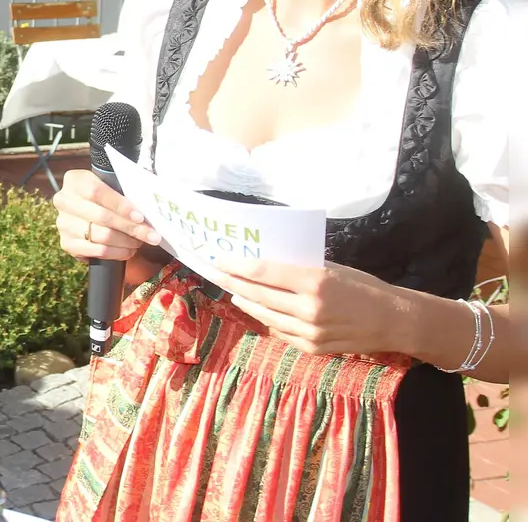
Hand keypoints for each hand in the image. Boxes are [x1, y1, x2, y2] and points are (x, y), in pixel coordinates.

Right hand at [52, 168, 160, 261]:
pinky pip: (96, 251)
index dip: (120, 205)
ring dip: (125, 242)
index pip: (97, 192)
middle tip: (150, 235)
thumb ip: (124, 193)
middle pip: (101, 217)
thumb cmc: (105, 197)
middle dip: (130, 228)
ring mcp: (63, 223)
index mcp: (74, 181)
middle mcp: (64, 201)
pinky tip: (127, 250)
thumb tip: (149, 211)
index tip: (140, 217)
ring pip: (100, 236)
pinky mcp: (66, 243)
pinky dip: (116, 253)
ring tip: (139, 242)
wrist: (87, 210)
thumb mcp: (110, 186)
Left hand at [205, 258, 400, 355]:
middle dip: (232, 283)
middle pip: (258, 295)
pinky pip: (281, 332)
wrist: (394, 321)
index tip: (219, 260)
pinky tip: (260, 311)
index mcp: (315, 281)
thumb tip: (265, 263)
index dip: (237, 266)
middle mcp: (309, 308)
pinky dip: (268, 320)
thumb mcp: (333, 268)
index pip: (264, 272)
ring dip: (246, 303)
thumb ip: (300, 268)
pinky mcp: (312, 348)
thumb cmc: (363, 287)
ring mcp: (310, 332)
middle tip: (215, 274)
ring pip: (264, 316)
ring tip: (234, 293)